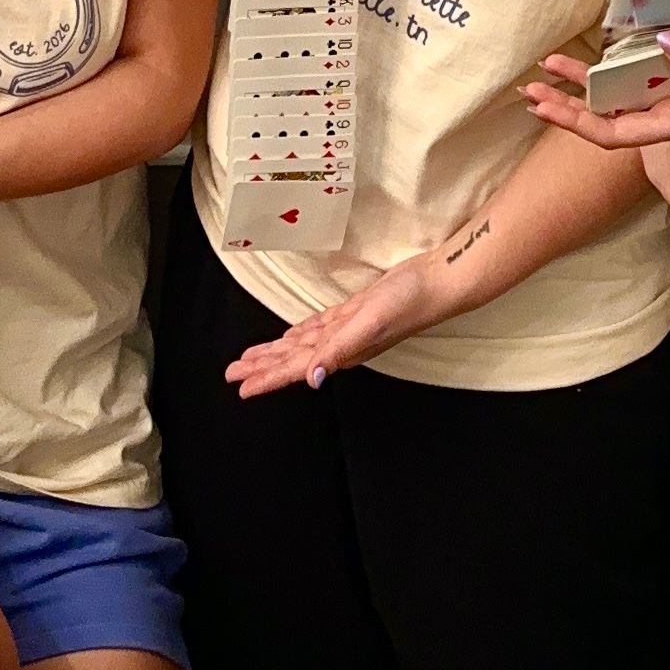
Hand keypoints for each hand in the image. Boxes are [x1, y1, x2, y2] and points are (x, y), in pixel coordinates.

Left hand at [223, 258, 441, 396]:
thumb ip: (338, 350)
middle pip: (292, 359)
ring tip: (253, 358)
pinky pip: (320, 328)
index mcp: (340, 351)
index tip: (242, 387)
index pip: (295, 368)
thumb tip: (310, 379)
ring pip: (302, 344)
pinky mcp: (354, 312)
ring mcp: (347, 329)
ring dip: (277, 351)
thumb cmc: (407, 303)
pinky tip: (292, 336)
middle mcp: (340, 345)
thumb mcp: (368, 324)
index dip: (267, 377)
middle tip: (234, 373)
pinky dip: (302, 333)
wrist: (435, 282)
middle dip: (263, 366)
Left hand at [525, 29, 669, 157]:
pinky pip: (644, 73)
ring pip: (620, 92)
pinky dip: (620, 63)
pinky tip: (606, 47)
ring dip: (586, 81)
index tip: (545, 108)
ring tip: (553, 63)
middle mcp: (667, 113)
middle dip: (567, 103)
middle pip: (606, 113)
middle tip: (529, 86)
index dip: (576, 122)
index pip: (613, 131)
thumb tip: (666, 41)